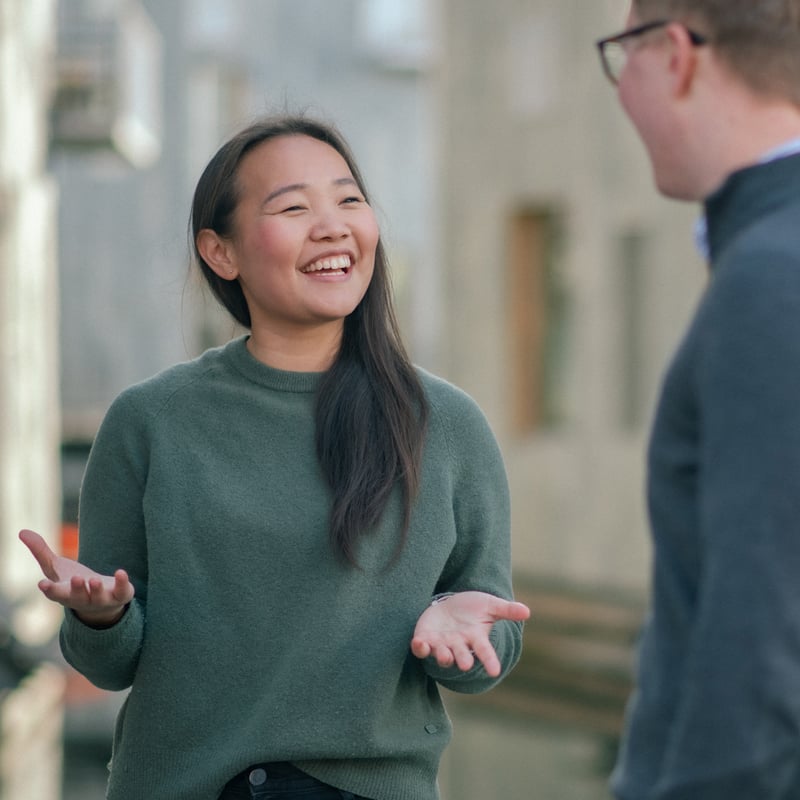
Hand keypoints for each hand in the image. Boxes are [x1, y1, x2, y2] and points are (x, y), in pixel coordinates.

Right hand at [19, 528, 133, 627]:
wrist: (101, 603)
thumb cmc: (73, 583)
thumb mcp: (56, 567)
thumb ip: (40, 551)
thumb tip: (22, 531)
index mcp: (64, 593)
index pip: (54, 593)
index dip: (49, 590)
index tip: (42, 584)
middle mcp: (82, 599)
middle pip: (77, 597)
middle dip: (77, 589)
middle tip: (76, 578)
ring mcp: (102, 599)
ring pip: (98, 597)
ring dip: (95, 589)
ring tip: (93, 580)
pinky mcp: (120, 595)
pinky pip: (122, 592)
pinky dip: (122, 583)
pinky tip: (121, 572)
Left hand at [411, 591, 529, 676]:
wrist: (449, 604)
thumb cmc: (472, 607)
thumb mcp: (489, 605)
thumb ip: (506, 610)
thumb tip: (527, 612)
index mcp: (475, 637)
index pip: (484, 650)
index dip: (489, 660)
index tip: (495, 671)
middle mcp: (458, 644)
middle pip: (461, 655)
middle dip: (463, 659)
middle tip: (466, 664)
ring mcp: (442, 643)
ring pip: (442, 654)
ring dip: (443, 656)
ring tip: (445, 656)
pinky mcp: (425, 638)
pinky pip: (421, 647)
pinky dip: (420, 647)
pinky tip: (419, 643)